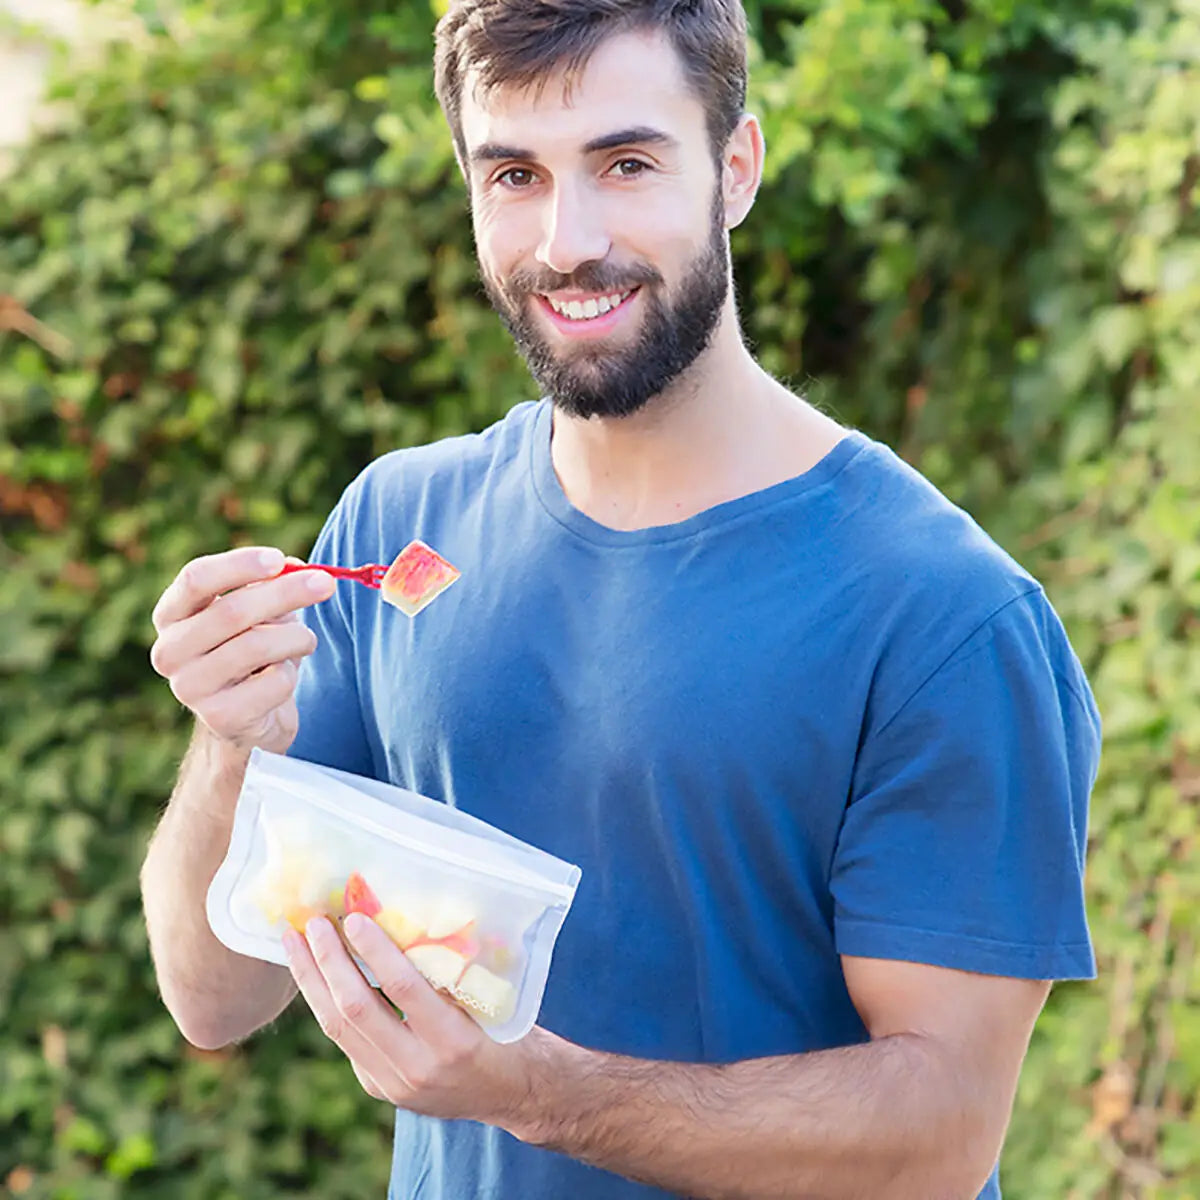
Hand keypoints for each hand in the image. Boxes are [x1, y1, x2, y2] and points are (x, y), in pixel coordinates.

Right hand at [149, 546, 334, 754]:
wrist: (251, 719)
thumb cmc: (255, 653)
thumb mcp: (260, 613)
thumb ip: (271, 585)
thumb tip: (295, 567)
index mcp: (171, 615)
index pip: (196, 578)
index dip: (239, 565)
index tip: (278, 559)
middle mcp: (169, 652)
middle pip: (232, 611)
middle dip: (286, 592)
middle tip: (326, 583)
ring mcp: (190, 688)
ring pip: (257, 646)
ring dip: (297, 637)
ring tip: (306, 640)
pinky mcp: (220, 718)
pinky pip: (274, 682)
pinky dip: (292, 673)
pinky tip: (284, 678)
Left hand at [283, 914, 547, 1132]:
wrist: (510, 1093)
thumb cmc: (508, 1031)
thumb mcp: (488, 1002)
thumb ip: (449, 974)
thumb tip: (405, 921)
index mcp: (453, 1041)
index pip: (403, 989)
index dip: (375, 951)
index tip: (355, 917)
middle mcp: (418, 1068)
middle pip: (356, 1010)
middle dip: (327, 961)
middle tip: (313, 922)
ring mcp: (392, 1084)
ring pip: (337, 1028)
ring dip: (312, 981)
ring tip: (295, 942)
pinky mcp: (377, 1087)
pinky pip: (344, 1040)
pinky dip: (326, 1002)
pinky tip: (315, 973)